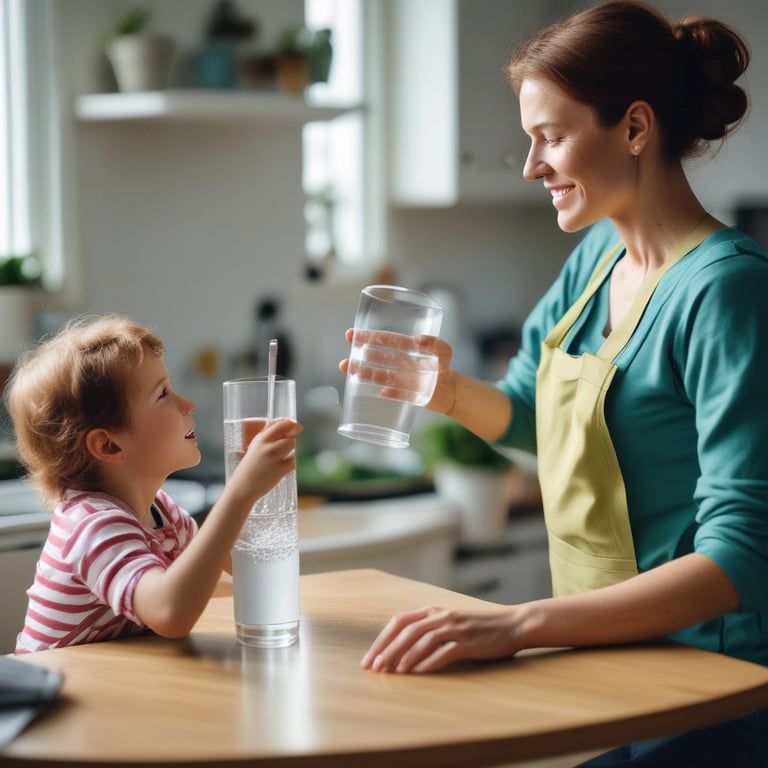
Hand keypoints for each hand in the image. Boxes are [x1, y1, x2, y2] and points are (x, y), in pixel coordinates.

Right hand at [230, 417, 302, 502]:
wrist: (241, 489)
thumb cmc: (246, 470)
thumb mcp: (252, 450)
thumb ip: (265, 441)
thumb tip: (283, 433)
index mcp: (259, 440)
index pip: (280, 425)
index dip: (290, 423)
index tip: (295, 425)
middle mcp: (267, 447)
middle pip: (290, 436)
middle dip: (290, 440)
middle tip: (287, 446)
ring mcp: (274, 459)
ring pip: (292, 446)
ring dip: (291, 451)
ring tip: (282, 458)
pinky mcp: (280, 471)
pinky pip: (293, 462)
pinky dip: (290, 464)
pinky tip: (282, 468)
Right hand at [339, 328, 456, 413]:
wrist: (452, 390)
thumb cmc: (445, 366)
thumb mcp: (444, 351)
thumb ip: (435, 343)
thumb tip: (419, 339)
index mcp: (407, 349)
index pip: (386, 341)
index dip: (369, 337)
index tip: (352, 335)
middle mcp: (401, 364)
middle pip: (378, 359)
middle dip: (360, 359)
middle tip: (345, 359)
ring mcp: (402, 379)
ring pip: (382, 376)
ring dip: (366, 375)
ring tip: (349, 372)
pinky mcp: (408, 394)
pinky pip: (397, 394)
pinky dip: (390, 393)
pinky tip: (381, 392)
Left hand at [360, 605, 519, 672]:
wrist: (513, 624)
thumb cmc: (478, 629)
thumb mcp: (450, 624)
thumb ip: (429, 631)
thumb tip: (400, 653)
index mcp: (433, 610)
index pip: (399, 622)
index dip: (382, 640)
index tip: (369, 659)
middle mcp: (441, 615)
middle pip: (406, 630)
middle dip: (387, 649)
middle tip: (374, 669)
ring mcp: (455, 627)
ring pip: (422, 639)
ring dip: (404, 656)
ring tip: (392, 672)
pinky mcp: (468, 641)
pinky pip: (444, 651)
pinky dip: (428, 662)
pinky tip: (418, 674)